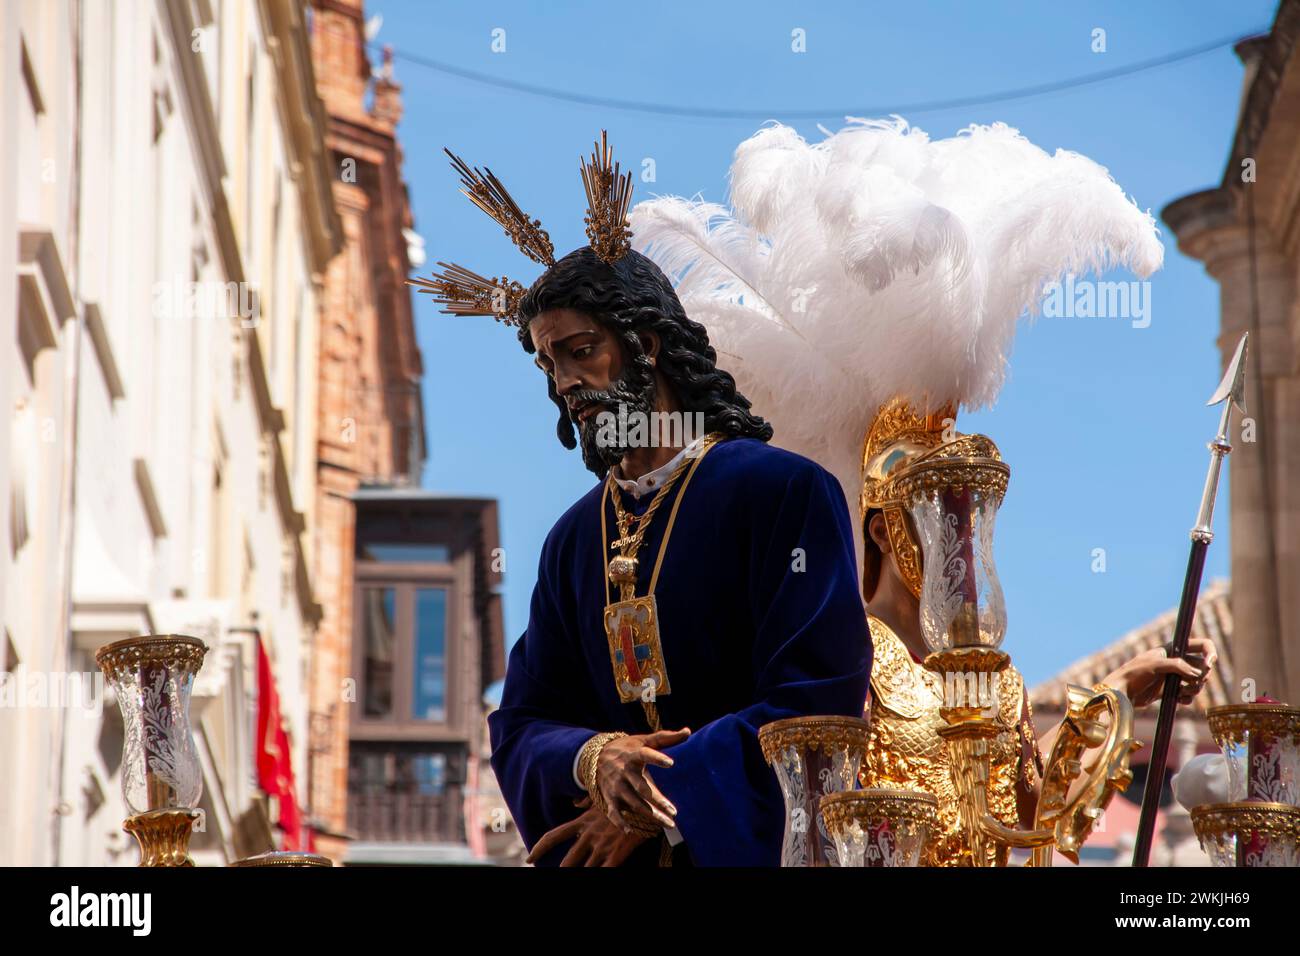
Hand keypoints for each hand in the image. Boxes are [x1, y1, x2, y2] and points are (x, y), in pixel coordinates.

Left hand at [526, 797, 648, 866]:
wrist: (645, 803)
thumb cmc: (624, 797)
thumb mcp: (603, 797)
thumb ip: (586, 802)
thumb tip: (575, 803)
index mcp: (582, 822)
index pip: (554, 836)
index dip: (539, 848)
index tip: (530, 858)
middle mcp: (588, 835)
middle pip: (568, 860)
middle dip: (562, 869)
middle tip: (554, 874)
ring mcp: (601, 846)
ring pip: (585, 868)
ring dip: (581, 874)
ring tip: (574, 880)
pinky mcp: (615, 854)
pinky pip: (604, 871)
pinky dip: (599, 875)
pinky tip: (598, 877)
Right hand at [594, 726, 689, 831]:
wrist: (595, 756)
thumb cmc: (627, 748)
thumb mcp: (643, 740)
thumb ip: (665, 737)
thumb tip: (688, 731)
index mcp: (633, 755)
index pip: (645, 755)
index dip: (657, 758)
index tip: (670, 763)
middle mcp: (624, 772)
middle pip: (642, 788)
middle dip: (657, 800)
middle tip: (674, 811)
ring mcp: (616, 786)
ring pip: (634, 803)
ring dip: (650, 814)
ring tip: (669, 823)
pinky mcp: (610, 798)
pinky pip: (613, 812)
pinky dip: (619, 821)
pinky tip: (629, 830)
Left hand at [1104, 637, 1217, 707]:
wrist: (1121, 693)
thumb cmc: (1134, 674)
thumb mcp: (1155, 665)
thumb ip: (1178, 666)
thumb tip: (1199, 674)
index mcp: (1172, 649)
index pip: (1201, 645)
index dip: (1210, 653)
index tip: (1209, 665)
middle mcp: (1176, 662)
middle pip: (1202, 667)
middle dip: (1201, 676)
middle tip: (1190, 683)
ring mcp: (1174, 677)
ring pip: (1197, 683)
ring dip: (1194, 689)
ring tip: (1181, 693)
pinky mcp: (1171, 691)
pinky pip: (1189, 695)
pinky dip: (1188, 698)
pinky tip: (1179, 700)